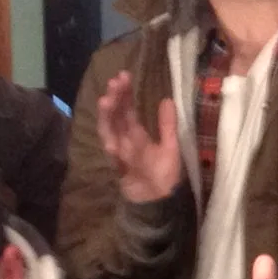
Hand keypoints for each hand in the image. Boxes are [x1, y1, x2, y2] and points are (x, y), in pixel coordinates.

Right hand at [95, 70, 185, 203]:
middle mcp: (124, 141)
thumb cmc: (163, 175)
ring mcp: (120, 155)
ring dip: (107, 119)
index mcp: (135, 134)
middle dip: (114, 99)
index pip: (127, 110)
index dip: (125, 94)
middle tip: (115, 81)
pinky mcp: (121, 171)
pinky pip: (115, 160)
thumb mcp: (170, 146)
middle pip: (115, 117)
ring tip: (107, 101)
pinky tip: (111, 142)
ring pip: (110, 133)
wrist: (160, 201)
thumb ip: (167, 125)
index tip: (124, 76)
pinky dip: (112, 151)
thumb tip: (167, 99)